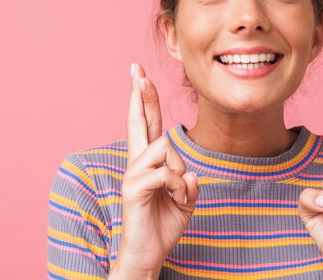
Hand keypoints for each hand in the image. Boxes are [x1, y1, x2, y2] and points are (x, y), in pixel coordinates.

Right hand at [109, 63, 198, 278]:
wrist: (148, 253)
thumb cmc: (163, 222)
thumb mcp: (185, 198)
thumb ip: (188, 181)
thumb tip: (189, 173)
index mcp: (149, 161)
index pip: (147, 123)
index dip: (145, 99)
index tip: (140, 75)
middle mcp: (137, 163)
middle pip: (139, 121)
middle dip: (140, 94)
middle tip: (136, 69)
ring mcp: (133, 175)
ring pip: (164, 149)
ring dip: (179, 174)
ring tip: (176, 194)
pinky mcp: (133, 189)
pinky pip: (165, 174)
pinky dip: (179, 188)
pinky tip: (174, 199)